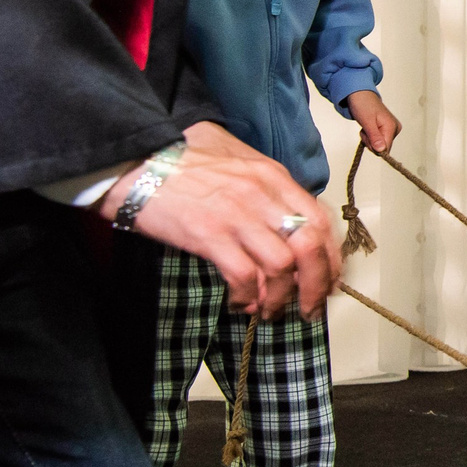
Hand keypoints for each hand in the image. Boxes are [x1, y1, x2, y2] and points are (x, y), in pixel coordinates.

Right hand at [102, 121, 340, 317]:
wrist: (135, 156)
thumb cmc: (182, 157)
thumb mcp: (236, 159)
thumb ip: (265, 187)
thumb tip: (285, 223)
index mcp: (273, 176)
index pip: (321, 220)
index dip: (331, 257)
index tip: (329, 280)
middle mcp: (263, 194)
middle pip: (310, 247)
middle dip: (317, 284)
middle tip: (310, 308)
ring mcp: (237, 215)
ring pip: (282, 266)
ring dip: (281, 297)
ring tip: (271, 310)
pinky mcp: (208, 234)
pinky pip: (243, 276)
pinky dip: (248, 297)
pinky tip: (242, 304)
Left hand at [345, 90, 399, 153]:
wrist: (360, 94)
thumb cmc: (362, 104)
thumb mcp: (366, 121)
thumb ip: (375, 137)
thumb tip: (382, 150)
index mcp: (392, 127)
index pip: (385, 149)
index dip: (373, 146)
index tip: (367, 135)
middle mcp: (395, 129)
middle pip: (382, 148)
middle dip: (370, 142)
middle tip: (365, 130)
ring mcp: (392, 129)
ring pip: (379, 145)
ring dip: (369, 139)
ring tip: (366, 126)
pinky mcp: (387, 129)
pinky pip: (379, 140)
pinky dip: (370, 136)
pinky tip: (368, 127)